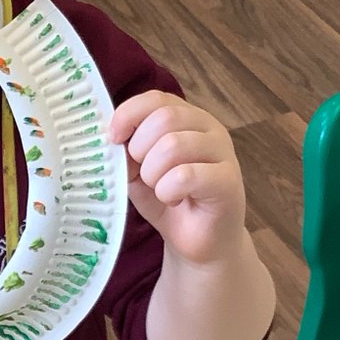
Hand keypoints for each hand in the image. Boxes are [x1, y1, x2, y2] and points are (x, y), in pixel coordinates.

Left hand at [109, 91, 245, 266]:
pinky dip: (167, 190)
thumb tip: (111, 136)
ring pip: (173, 145)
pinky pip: (185, 175)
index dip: (128, 114)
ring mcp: (223, 152)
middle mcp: (209, 128)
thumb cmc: (167, 199)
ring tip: (159, 188)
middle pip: (164, 118)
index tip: (113, 138)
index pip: (156, 98)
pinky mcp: (228, 181)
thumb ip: (126, 150)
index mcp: (187, 117)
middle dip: (140, 149)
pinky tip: (173, 199)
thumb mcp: (137, 169)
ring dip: (153, 173)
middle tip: (144, 174)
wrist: (197, 240)